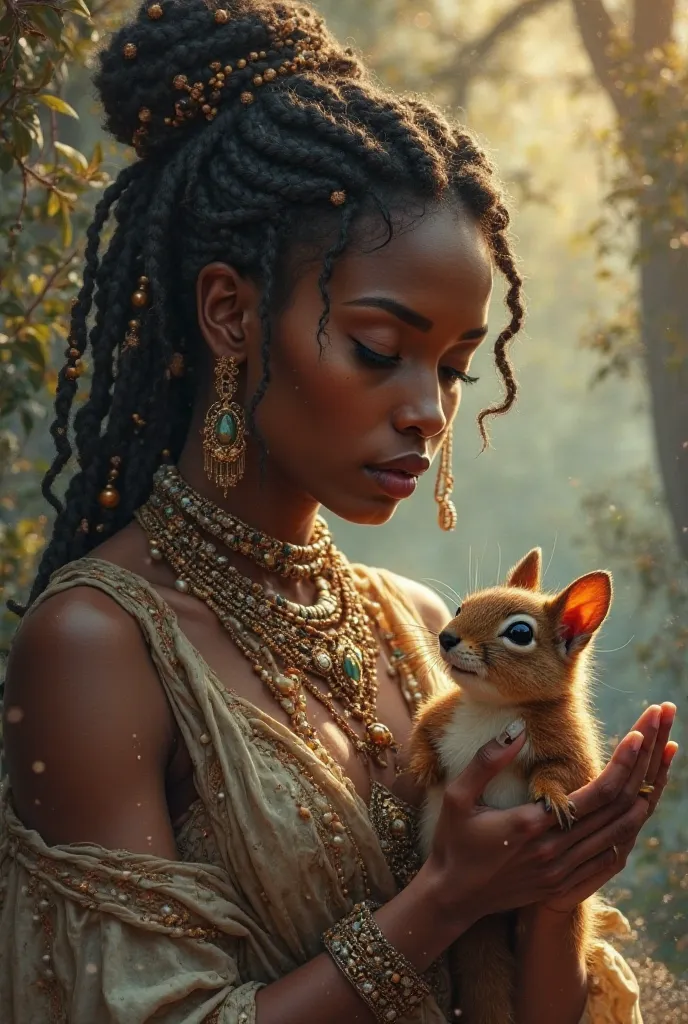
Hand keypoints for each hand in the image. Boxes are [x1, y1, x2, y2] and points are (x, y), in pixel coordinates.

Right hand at [419, 704, 676, 929]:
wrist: (452, 898)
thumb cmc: (453, 842)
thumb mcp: (456, 796)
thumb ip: (486, 761)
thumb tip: (518, 729)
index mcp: (532, 825)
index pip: (595, 793)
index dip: (622, 763)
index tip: (638, 736)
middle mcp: (555, 851)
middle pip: (616, 811)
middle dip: (640, 774)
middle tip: (655, 741)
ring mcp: (562, 872)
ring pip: (618, 836)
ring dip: (640, 803)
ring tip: (654, 772)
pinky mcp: (562, 886)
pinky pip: (608, 861)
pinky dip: (626, 836)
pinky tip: (632, 816)